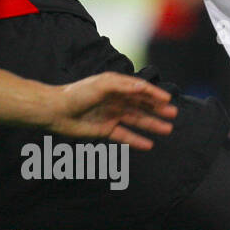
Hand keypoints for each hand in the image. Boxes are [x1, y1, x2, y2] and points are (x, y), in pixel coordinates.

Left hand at [50, 73, 176, 149]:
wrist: (56, 111)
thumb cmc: (77, 94)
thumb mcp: (103, 84)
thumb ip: (124, 85)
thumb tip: (144, 88)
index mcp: (116, 85)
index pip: (140, 89)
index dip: (155, 94)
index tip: (168, 100)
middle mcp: (115, 99)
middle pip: (141, 105)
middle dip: (158, 109)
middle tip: (173, 114)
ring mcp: (111, 115)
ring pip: (136, 120)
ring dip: (152, 124)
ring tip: (167, 129)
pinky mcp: (105, 129)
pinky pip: (124, 135)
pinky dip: (136, 140)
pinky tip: (149, 144)